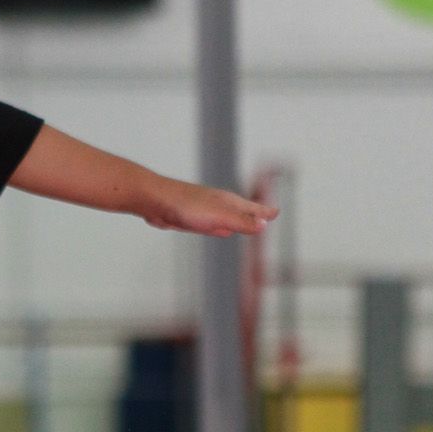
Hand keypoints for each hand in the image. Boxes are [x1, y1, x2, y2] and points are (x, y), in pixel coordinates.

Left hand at [140, 176, 276, 237]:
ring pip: (229, 218)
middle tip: (269, 216)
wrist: (155, 201)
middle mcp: (220, 204)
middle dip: (256, 216)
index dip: (266, 212)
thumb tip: (264, 226)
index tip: (277, 213)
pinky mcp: (192, 218)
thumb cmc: (187, 206)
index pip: (254, 208)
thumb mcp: (219, 216)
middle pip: (244, 212)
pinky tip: (220, 231)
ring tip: (249, 225)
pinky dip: (221, 228)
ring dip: (240, 222)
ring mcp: (206, 211)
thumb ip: (241, 222)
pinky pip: (213, 224)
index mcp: (229, 202)